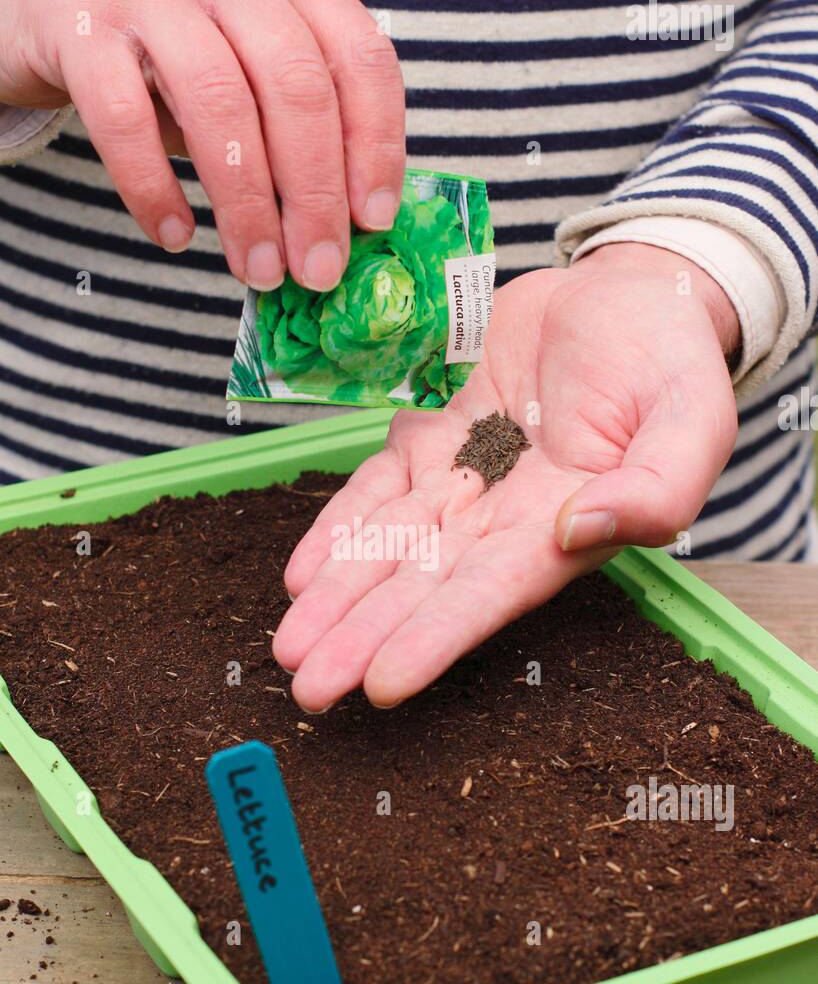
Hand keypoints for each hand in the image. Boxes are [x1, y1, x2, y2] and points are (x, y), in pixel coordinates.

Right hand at [0, 0, 404, 287]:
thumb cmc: (158, 44)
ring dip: (246, 205)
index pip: (358, 56)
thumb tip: (335, 228)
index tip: (371, 223)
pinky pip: (126, 119)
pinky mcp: (79, 23)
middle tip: (316, 269)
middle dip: (314, 193)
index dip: (375, 146)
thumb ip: (287, 117)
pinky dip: (155, 188)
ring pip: (219, 103)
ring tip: (256, 269)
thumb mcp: (239, 54)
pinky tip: (174, 235)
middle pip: (295, 85)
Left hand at [273, 243, 738, 708]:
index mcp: (566, 526)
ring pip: (388, 545)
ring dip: (338, 596)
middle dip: (363, 636)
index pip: (490, 593)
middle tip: (308, 688)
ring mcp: (464, 479)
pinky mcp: (434, 437)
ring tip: (289, 647)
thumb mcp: (693, 416)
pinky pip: (377, 487)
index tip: (383, 682)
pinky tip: (301, 574)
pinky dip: (337, 526)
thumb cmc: (669, 357)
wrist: (624, 295)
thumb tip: (580, 530)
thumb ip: (657, 486)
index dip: (436, 637)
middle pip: (423, 585)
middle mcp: (506, 518)